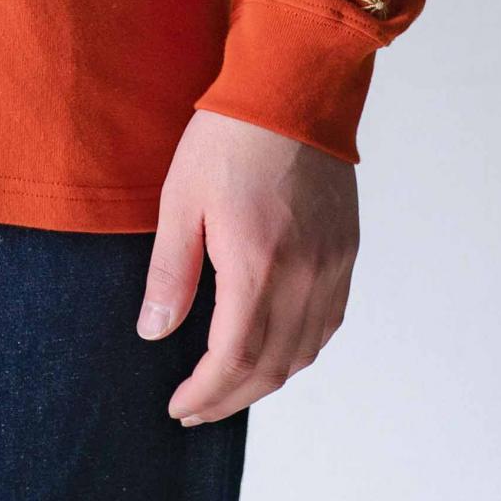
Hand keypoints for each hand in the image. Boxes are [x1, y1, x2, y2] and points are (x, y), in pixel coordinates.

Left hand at [138, 109, 358, 423]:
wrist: (293, 90)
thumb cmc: (229, 139)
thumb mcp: (180, 201)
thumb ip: (170, 273)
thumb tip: (154, 333)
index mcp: (257, 266)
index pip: (233, 359)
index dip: (206, 393)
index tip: (179, 406)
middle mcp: (303, 276)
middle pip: (272, 368)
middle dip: (231, 398)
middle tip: (196, 409)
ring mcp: (332, 266)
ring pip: (305, 352)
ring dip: (266, 381)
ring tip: (229, 389)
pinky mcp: (346, 252)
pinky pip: (328, 323)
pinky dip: (300, 351)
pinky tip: (274, 352)